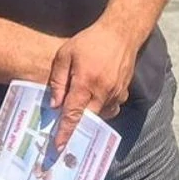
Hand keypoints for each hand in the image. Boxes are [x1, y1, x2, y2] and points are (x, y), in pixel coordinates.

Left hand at [48, 18, 139, 147]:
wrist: (121, 32)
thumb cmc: (90, 41)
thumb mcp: (65, 55)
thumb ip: (58, 81)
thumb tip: (54, 105)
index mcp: (85, 82)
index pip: (73, 114)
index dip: (65, 132)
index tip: (58, 147)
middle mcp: (102, 91)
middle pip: (88, 119)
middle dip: (77, 127)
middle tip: (64, 133)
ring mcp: (116, 93)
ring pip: (100, 115)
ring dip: (89, 116)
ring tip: (80, 110)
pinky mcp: (124, 92)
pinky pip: (111, 107)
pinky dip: (101, 107)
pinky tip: (94, 98)